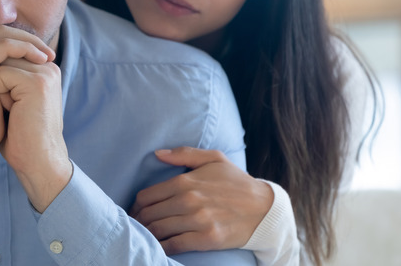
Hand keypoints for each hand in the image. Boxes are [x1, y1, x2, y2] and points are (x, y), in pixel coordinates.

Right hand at [0, 25, 54, 189]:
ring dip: (30, 43)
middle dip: (27, 39)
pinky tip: (41, 60)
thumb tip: (26, 55)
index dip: (19, 42)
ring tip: (48, 57)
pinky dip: (26, 49)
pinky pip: (5, 45)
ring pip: (3, 34)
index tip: (41, 54)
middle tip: (49, 53)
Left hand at [0, 57, 70, 212]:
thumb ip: (8, 77)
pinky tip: (14, 112)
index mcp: (45, 70)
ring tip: (15, 111)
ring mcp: (44, 73)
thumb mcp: (14, 99)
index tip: (14, 107)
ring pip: (0, 64)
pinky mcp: (36, 82)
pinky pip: (1, 75)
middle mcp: (48, 67)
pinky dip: (0, 95)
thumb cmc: (21, 136)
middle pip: (2, 57)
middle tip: (14, 111)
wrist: (37, 161)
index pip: (7, 56)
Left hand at [130, 147, 272, 253]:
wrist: (265, 208)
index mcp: (186, 181)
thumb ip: (184, 154)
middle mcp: (189, 201)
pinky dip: (162, 247)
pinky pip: (174, 245)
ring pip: (158, 230)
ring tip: (144, 236)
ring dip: (147, 234)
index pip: (146, 196)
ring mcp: (198, 221)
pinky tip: (159, 247)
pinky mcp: (207, 239)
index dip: (136, 206)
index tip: (135, 211)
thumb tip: (158, 153)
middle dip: (138, 221)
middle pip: (149, 215)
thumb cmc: (237, 182)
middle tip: (136, 225)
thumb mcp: (214, 158)